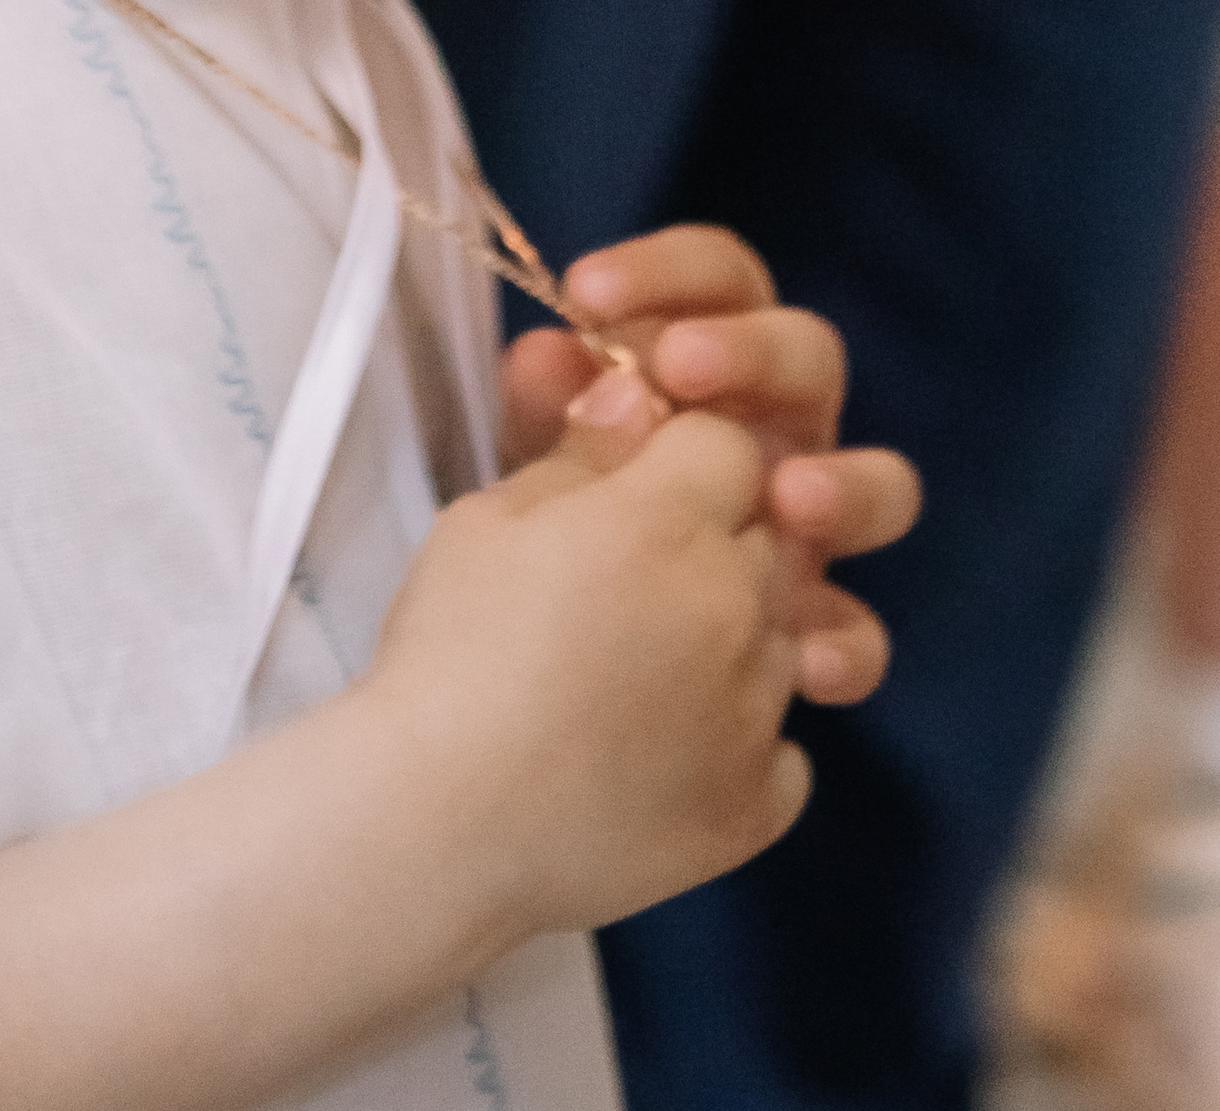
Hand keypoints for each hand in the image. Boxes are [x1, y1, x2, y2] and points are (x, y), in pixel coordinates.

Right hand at [365, 388, 808, 936]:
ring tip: (635, 674)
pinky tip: (664, 752)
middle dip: (713, 542)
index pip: (728, 443)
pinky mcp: (756, 807)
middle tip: (625, 584)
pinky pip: (783, 753)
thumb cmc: (446, 651)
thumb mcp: (489, 520)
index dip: (680, 458)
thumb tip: (636, 396)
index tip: (629, 490)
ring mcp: (757, 713)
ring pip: (783, 639)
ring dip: (733, 640)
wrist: (435, 822)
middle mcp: (737, 608)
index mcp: (670, 521)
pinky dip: (738, 745)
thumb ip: (581, 455)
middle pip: (765, 535)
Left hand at [500, 226, 920, 708]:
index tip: (585, 291)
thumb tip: (545, 353)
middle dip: (752, 352)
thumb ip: (544, 408)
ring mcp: (810, 532)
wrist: (545, 667)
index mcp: (715, 361)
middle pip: (810, 357)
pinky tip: (806, 664)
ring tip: (793, 499)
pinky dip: (844, 647)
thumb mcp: (537, 457)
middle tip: (680, 366)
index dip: (663, 272)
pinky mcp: (816, 633)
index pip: (719, 281)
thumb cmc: (555, 520)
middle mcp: (779, 431)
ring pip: (879, 486)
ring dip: (844, 486)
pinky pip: (857, 635)